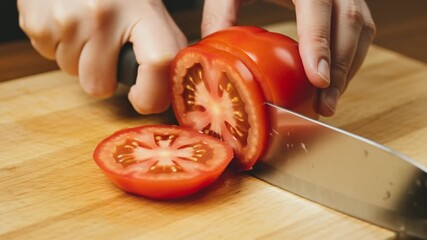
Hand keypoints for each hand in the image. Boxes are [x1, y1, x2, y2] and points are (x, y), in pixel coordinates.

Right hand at [18, 0, 186, 113]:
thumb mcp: (149, 8)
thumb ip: (163, 47)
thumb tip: (169, 91)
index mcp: (142, 11)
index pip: (157, 64)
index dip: (151, 96)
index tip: (142, 101)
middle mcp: (103, 14)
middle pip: (99, 85)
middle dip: (101, 74)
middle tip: (105, 44)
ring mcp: (67, 18)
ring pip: (72, 71)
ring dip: (78, 56)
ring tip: (85, 25)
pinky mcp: (37, 21)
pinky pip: (48, 55)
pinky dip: (57, 43)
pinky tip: (67, 19)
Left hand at [202, 0, 375, 115]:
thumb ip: (221, 14)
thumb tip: (216, 58)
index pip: (318, 7)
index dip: (320, 44)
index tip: (318, 80)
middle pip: (349, 22)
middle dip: (340, 70)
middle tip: (325, 106)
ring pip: (361, 29)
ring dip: (349, 68)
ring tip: (328, 102)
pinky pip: (361, 29)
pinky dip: (350, 58)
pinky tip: (333, 80)